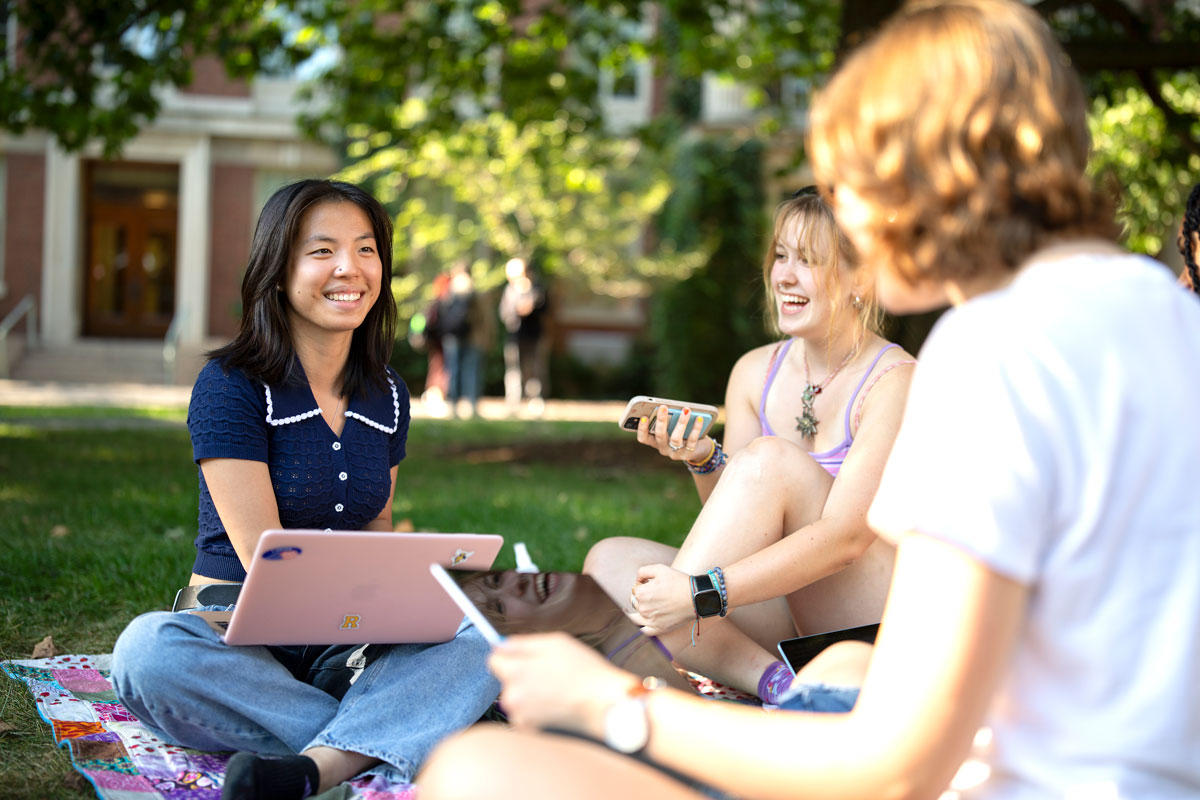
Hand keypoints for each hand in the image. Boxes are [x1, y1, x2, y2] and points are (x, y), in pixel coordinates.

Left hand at [489, 632, 636, 736]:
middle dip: (520, 676)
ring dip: (528, 694)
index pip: (493, 660)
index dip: (510, 657)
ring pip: (516, 698)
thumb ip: (522, 643)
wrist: (603, 704)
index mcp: (516, 670)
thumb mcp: (555, 643)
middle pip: (505, 681)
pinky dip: (536, 711)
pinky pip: (525, 715)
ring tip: (555, 691)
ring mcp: (520, 715)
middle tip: (547, 674)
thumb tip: (500, 645)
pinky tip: (555, 705)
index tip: (524, 659)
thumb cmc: (584, 671)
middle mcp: (512, 695)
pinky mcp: (530, 730)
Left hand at [629, 563, 694, 636]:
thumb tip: (637, 580)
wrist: (695, 597)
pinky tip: (648, 620)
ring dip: (640, 612)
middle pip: (635, 603)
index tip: (651, 585)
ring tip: (650, 607)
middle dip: (641, 598)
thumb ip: (643, 571)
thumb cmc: (679, 582)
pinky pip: (644, 630)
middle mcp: (643, 608)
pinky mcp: (659, 629)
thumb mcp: (660, 568)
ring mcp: (650, 620)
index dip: (642, 586)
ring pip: (636, 617)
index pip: (634, 590)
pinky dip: (644, 626)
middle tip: (655, 595)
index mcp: (641, 593)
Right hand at [635, 405, 710, 463]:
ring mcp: (675, 453)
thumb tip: (674, 406)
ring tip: (686, 410)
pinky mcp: (688, 454)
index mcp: (656, 441)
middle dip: (661, 421)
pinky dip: (696, 428)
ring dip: (681, 423)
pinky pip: (691, 440)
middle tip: (663, 407)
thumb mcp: (674, 426)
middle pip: (659, 436)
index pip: (644, 438)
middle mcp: (663, 448)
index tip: (644, 416)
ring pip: (675, 438)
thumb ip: (671, 419)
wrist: (699, 449)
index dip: (642, 429)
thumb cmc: (683, 433)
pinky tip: (699, 418)